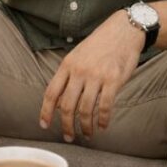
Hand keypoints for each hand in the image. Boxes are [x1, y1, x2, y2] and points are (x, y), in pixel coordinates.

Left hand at [39, 11, 143, 140]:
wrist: (123, 30)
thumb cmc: (100, 45)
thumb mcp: (77, 55)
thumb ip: (68, 76)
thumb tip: (60, 101)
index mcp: (67, 65)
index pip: (51, 92)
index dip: (45, 111)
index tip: (44, 125)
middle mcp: (79, 71)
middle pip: (66, 105)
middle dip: (66, 125)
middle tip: (69, 136)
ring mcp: (96, 76)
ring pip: (85, 109)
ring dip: (85, 126)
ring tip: (87, 134)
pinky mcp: (113, 80)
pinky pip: (105, 106)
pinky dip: (102, 119)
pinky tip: (102, 126)